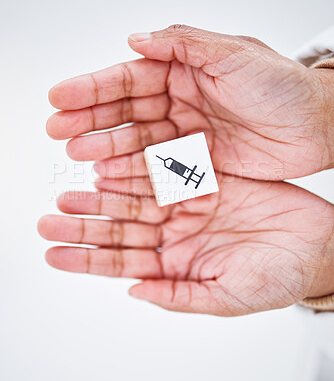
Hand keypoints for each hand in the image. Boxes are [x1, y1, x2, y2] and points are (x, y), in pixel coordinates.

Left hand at [38, 174, 333, 315]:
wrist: (316, 244)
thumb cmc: (279, 277)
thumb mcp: (227, 296)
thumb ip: (178, 296)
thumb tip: (135, 292)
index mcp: (177, 264)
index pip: (121, 263)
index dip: (87, 259)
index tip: (54, 253)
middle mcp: (176, 233)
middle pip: (120, 227)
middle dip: (86, 224)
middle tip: (53, 217)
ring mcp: (188, 204)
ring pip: (135, 198)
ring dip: (104, 195)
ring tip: (73, 192)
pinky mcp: (204, 179)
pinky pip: (165, 172)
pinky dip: (139, 171)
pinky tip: (113, 168)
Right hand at [47, 25, 333, 180]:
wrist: (317, 126)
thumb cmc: (283, 87)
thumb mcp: (234, 54)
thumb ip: (183, 45)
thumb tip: (136, 39)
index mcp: (185, 71)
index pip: (130, 78)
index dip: (93, 88)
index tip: (61, 97)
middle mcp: (181, 102)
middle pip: (126, 111)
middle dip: (92, 120)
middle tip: (59, 131)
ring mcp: (187, 134)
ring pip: (138, 141)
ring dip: (107, 148)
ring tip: (78, 154)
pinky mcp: (198, 162)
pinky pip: (160, 168)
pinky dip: (135, 172)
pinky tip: (112, 175)